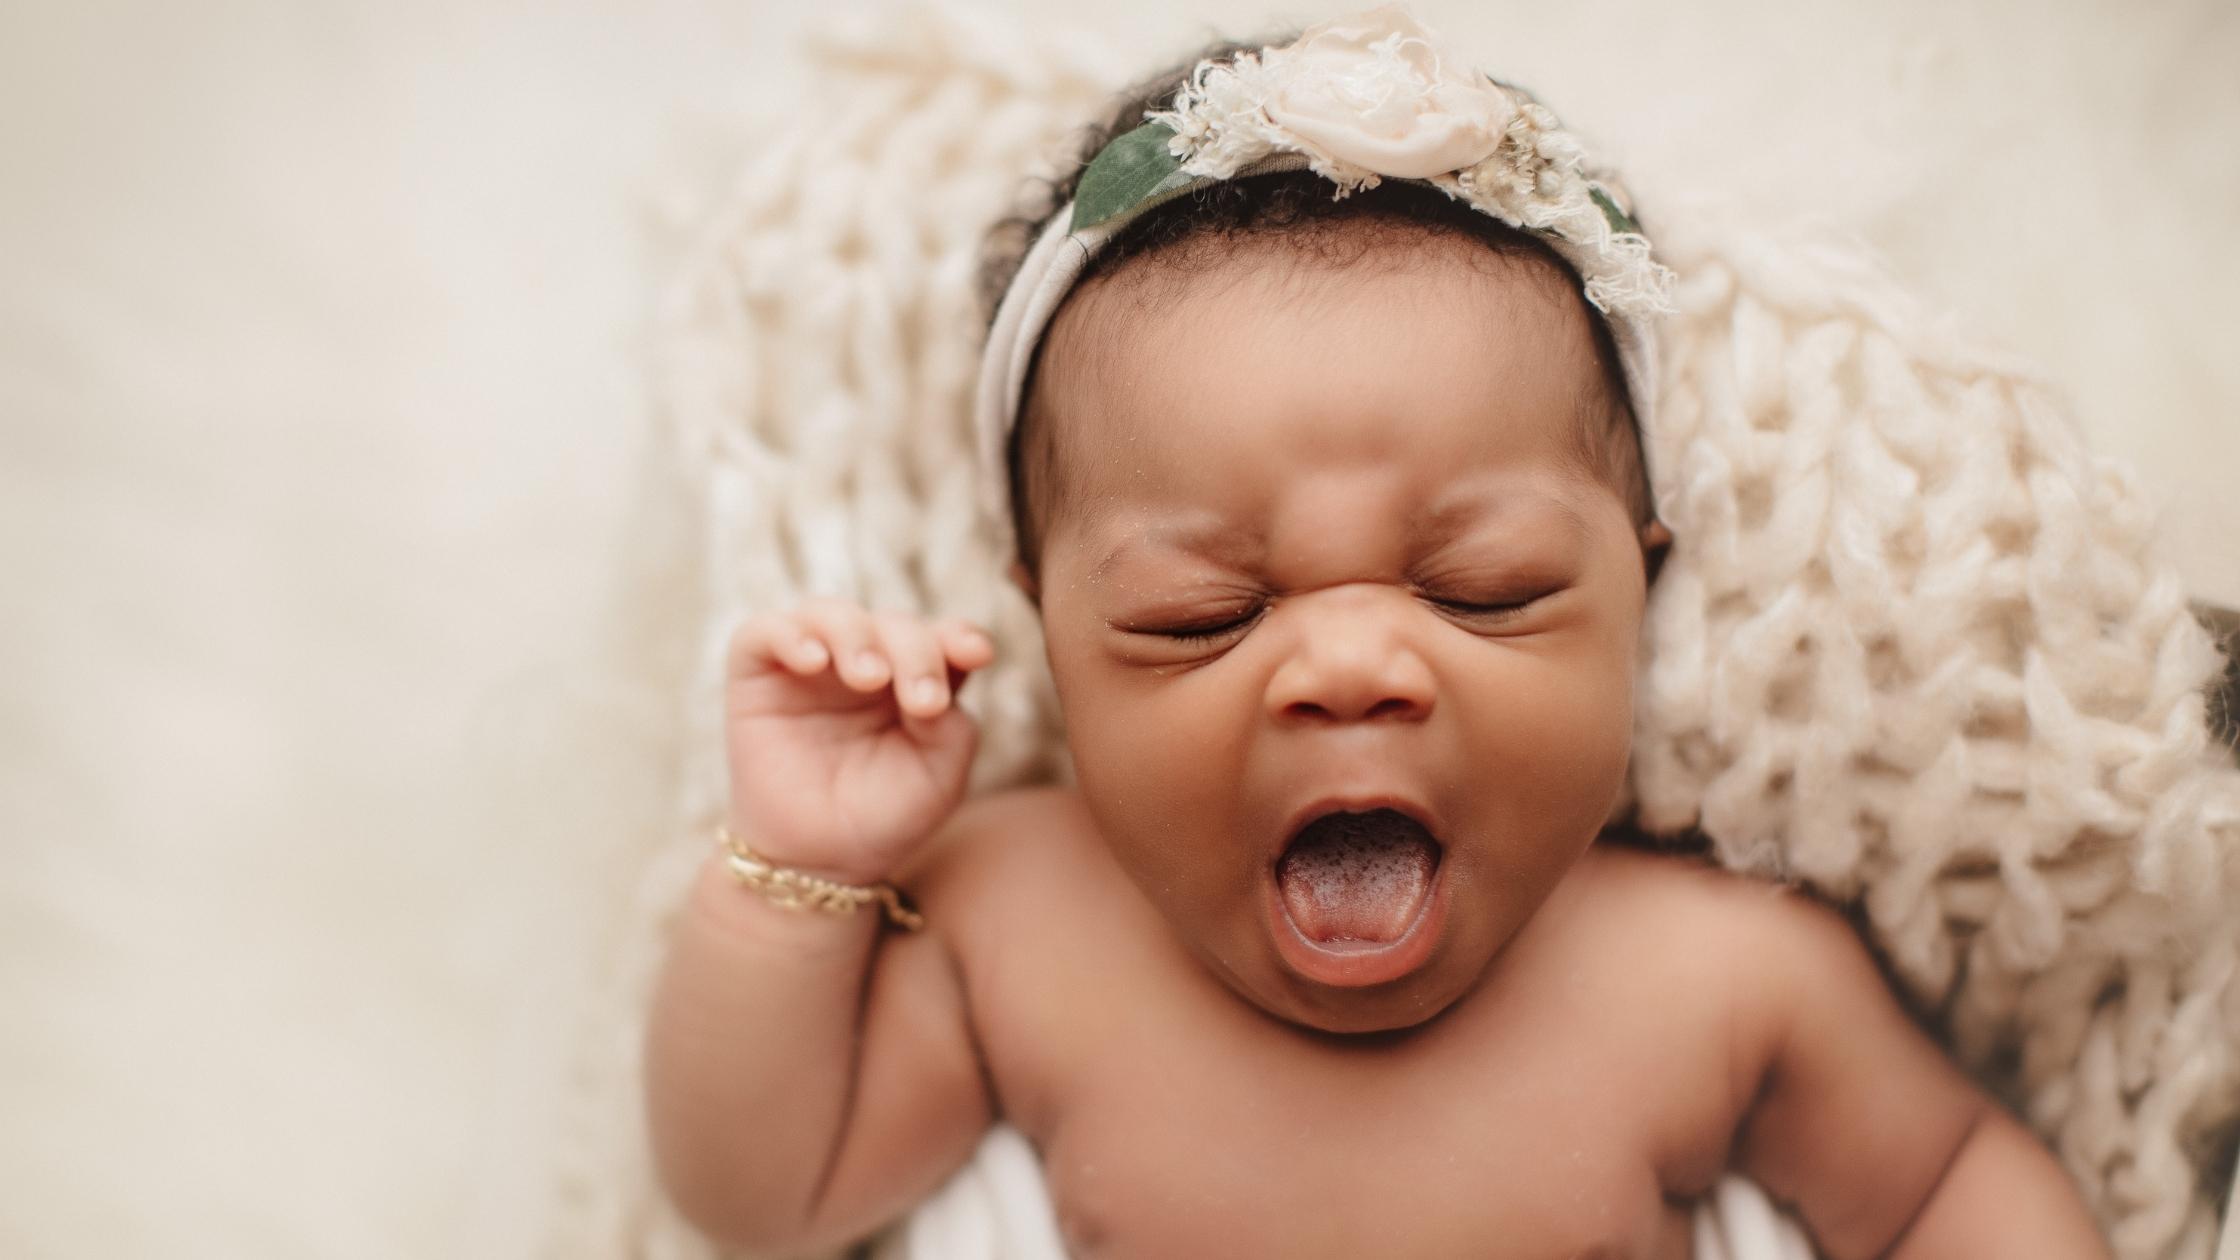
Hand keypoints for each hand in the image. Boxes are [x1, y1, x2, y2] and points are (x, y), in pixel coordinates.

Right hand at [723, 598, 995, 883]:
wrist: (817, 862)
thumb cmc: (883, 817)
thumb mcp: (937, 779)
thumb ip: (951, 729)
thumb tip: (935, 688)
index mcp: (915, 679)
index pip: (942, 638)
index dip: (960, 636)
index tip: (976, 654)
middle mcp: (866, 661)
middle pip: (894, 625)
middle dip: (915, 652)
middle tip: (921, 701)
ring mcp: (811, 665)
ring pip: (831, 612)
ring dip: (856, 635)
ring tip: (869, 676)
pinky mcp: (758, 675)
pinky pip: (763, 632)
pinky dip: (789, 635)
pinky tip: (814, 661)